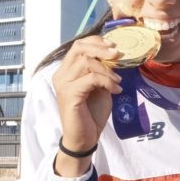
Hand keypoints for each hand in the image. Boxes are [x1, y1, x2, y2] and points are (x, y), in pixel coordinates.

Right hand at [51, 36, 122, 175]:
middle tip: (118, 55)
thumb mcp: (99, 87)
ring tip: (118, 80)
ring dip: (107, 70)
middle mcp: (61, 75)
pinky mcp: (70, 94)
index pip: (78, 46)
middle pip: (79, 49)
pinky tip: (116, 89)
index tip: (113, 45)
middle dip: (101, 49)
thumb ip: (101, 72)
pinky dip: (107, 81)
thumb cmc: (91, 114)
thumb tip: (113, 56)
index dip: (96, 42)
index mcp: (66, 71)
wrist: (85, 138)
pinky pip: (92, 79)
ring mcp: (63, 84)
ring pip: (87, 62)